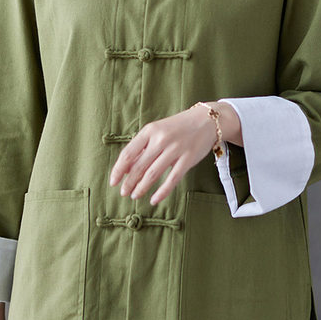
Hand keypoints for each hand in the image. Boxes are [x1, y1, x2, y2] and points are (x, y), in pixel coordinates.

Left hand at [109, 101, 240, 205]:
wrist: (207, 120)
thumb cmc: (178, 127)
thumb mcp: (157, 131)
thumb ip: (143, 148)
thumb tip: (126, 169)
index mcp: (150, 130)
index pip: (128, 153)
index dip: (118, 170)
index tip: (113, 182)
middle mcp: (161, 139)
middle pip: (139, 166)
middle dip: (129, 182)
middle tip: (123, 193)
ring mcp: (175, 149)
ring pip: (153, 174)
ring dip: (141, 187)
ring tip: (135, 196)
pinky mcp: (188, 159)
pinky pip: (172, 179)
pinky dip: (162, 192)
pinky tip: (154, 200)